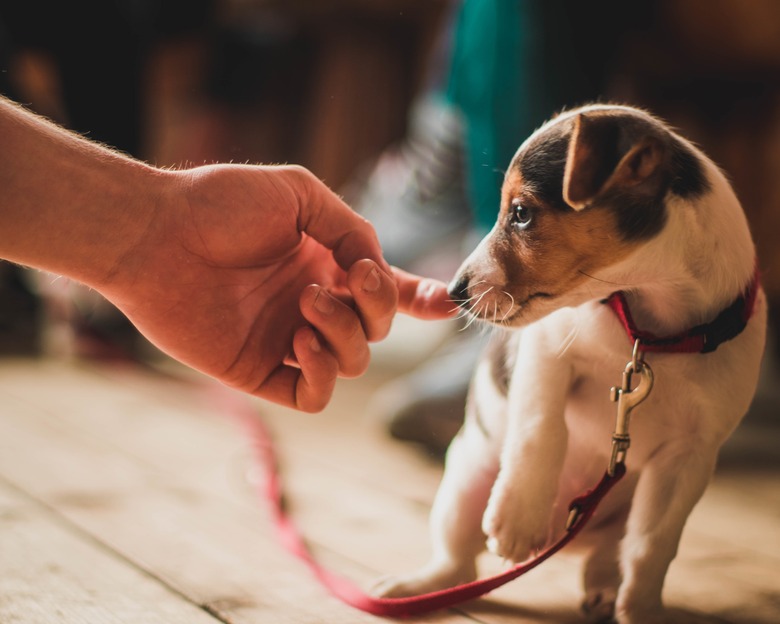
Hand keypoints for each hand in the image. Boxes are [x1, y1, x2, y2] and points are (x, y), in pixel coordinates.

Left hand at [101, 164, 452, 410]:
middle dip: (376, 306)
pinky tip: (299, 340)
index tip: (444, 303)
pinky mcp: (259, 371)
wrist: (157, 233)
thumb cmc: (222, 203)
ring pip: (352, 362)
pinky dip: (321, 372)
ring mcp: (287, 339)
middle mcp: (312, 304)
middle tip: (346, 277)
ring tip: (306, 301)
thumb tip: (379, 272)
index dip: (419, 300)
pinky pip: (312, 394)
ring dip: (346, 333)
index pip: (385, 292)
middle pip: (376, 328)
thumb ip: (352, 230)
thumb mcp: (300, 195)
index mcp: (326, 264)